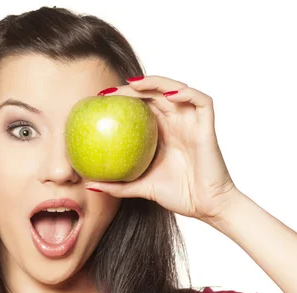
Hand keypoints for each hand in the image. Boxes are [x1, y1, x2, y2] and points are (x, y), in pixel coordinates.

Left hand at [86, 75, 238, 223]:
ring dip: (156, 82)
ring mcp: (191, 122)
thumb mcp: (141, 188)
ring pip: (176, 89)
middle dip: (132, 88)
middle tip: (110, 93)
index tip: (99, 102)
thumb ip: (117, 186)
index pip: (140, 107)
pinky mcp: (206, 126)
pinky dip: (187, 93)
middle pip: (154, 93)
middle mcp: (176, 122)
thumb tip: (89, 185)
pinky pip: (201, 101)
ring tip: (134, 84)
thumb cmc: (179, 195)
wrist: (207, 206)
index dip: (122, 99)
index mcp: (161, 132)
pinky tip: (169, 95)